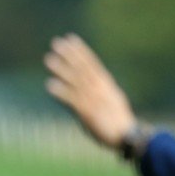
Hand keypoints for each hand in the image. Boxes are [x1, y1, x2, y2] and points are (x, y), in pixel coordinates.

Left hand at [43, 34, 136, 148]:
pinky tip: (49, 84)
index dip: (81, 50)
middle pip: (82, 67)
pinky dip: (61, 91)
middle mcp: (99, 88)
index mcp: (106, 84)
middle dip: (69, 54)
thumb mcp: (112, 101)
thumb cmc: (119, 121)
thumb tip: (95, 84)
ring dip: (61, 69)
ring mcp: (93, 99)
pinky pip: (72, 100)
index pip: (92, 63)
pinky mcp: (87, 112)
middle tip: (56, 42)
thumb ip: (100, 92)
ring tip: (48, 59)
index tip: (71, 39)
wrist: (126, 136)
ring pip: (75, 80)